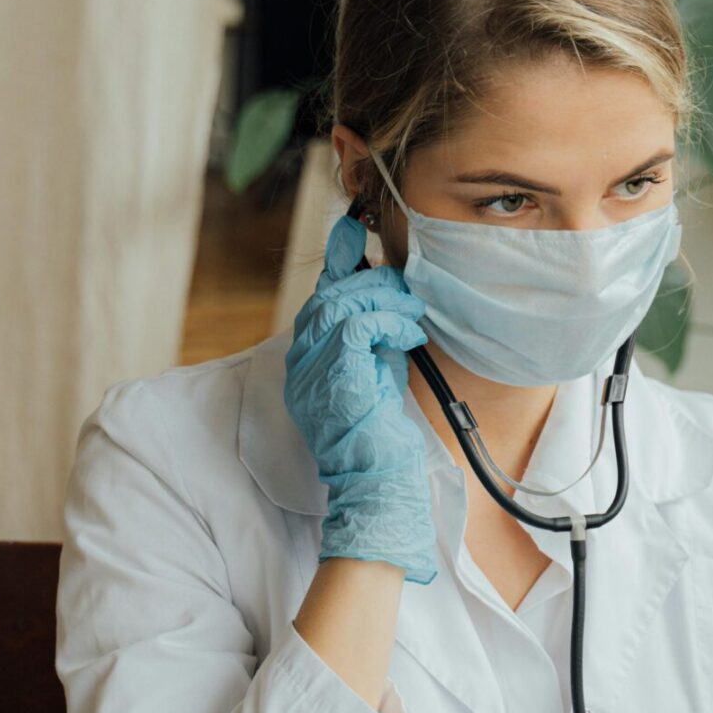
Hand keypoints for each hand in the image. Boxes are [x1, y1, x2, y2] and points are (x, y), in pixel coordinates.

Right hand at [284, 213, 435, 580]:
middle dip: (371, 280)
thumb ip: (375, 330)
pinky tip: (408, 335)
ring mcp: (311, 370)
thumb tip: (388, 288)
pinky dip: (387, 322)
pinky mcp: (335, 377)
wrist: (379, 482)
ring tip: (412, 314)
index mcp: (308, 359)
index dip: (336, 261)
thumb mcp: (378, 368)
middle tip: (404, 286)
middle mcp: (301, 362)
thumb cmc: (384, 431)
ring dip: (384, 300)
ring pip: (341, 303)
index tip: (350, 229)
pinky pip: (356, 325)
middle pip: (328, 295)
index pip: (319, 297)